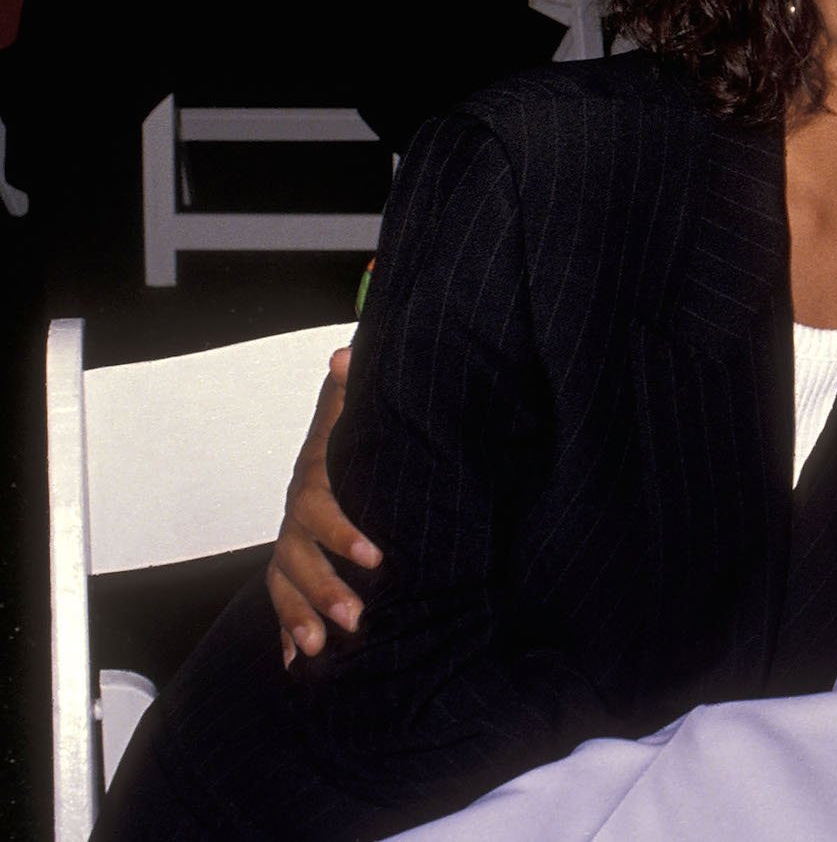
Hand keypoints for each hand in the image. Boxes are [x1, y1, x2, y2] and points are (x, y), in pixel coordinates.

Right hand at [268, 347, 381, 663]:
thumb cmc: (349, 444)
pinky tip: (298, 662)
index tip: (377, 555)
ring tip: (323, 645)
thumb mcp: (351, 417)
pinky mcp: (291, 572)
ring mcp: (288, 548)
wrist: (333, 464)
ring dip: (301, 616)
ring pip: (284, 586)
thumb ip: (348, 393)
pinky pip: (281, 606)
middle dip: (324, 588)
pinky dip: (287, 633)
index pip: (319, 509)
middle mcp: (294, 520)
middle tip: (357, 616)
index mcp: (312, 484)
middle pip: (297, 558)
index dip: (342, 532)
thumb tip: (345, 352)